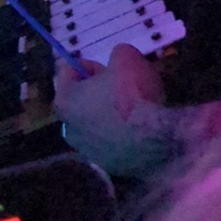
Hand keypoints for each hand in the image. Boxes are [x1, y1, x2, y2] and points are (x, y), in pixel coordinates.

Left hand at [55, 41, 175, 175]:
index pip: (68, 72)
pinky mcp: (109, 166)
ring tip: (134, 109)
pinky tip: (140, 129)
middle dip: (99, 92)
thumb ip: (116, 54)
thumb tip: (119, 61)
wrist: (156, 139)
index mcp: (64, 100)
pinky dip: (121, 135)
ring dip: (109, 115)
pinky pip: (112, 143)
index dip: (91, 65)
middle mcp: (69, 129)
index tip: (109, 68)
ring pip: (96, 124)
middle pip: (81, 100)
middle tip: (123, 87)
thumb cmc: (132, 94)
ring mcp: (88, 151)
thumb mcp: (126, 57)